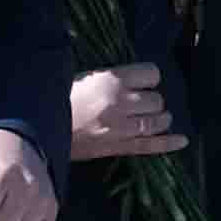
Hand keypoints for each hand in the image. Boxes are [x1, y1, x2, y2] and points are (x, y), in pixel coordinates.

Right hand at [68, 63, 188, 160]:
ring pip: (158, 121)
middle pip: (156, 99)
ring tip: (153, 116)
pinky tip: (183, 140)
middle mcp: (121, 104)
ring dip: (159, 117)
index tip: (142, 79)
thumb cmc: (56, 100)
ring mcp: (122, 129)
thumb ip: (106, 76)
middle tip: (140, 100)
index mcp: (110, 81)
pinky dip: (168, 144)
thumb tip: (128, 76)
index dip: (149, 76)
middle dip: (152, 99)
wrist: (37, 133)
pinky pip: (151, 146)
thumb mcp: (80, 76)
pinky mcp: (119, 148)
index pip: (150, 73)